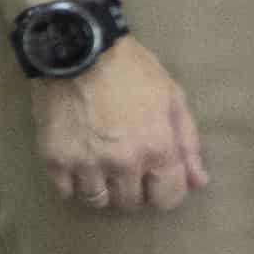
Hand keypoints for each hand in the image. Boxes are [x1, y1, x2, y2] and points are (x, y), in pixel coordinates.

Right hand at [30, 34, 208, 217]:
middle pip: (131, 202)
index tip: (159, 181)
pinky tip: (80, 166)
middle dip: (135, 190)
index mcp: (157, 148)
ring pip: (98, 201)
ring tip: (104, 170)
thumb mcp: (173, 98)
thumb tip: (198, 182)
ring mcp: (86, 164)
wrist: (79, 51)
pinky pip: (66, 192)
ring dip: (105, 190)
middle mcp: (123, 163)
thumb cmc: (133, 71)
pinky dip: (74, 185)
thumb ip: (187, 143)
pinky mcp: (54, 160)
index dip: (166, 193)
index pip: (168, 198)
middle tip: (130, 168)